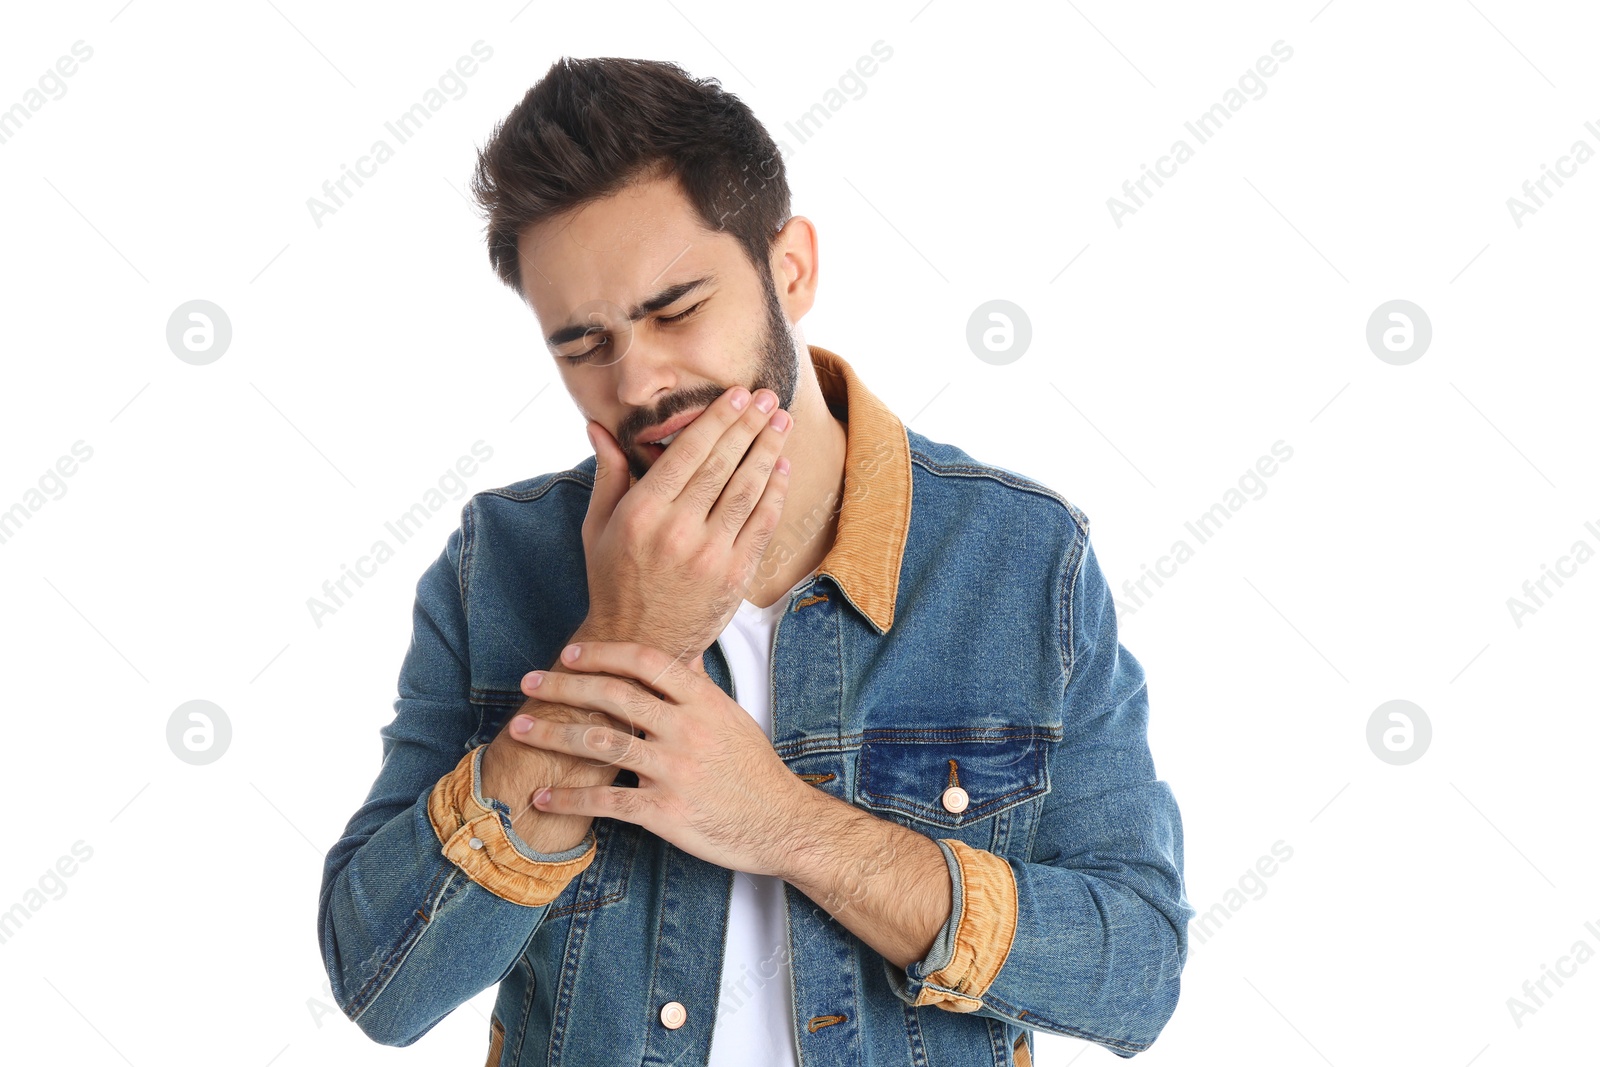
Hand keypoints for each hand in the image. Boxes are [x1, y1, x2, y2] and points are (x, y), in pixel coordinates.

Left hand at [503, 640, 815, 877]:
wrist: (779, 823)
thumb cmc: (754, 771)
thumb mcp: (732, 718)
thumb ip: (699, 688)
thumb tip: (680, 654)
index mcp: (702, 701)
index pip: (645, 662)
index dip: (602, 653)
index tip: (569, 655)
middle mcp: (685, 729)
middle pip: (612, 695)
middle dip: (563, 686)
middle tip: (529, 683)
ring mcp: (674, 770)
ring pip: (600, 744)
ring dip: (552, 735)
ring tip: (520, 730)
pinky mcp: (664, 811)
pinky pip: (606, 801)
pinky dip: (569, 799)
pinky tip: (543, 797)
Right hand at [580, 385, 791, 668]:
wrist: (639, 644)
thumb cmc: (614, 580)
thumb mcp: (598, 526)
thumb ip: (607, 473)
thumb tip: (598, 426)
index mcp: (642, 512)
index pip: (688, 452)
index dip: (717, 419)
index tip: (737, 394)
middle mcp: (677, 530)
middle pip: (723, 464)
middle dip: (749, 425)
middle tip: (769, 397)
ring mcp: (711, 554)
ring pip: (747, 489)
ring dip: (769, 450)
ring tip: (782, 421)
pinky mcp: (735, 576)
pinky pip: (762, 524)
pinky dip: (775, 491)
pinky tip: (783, 466)